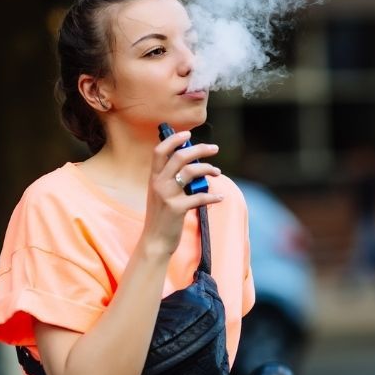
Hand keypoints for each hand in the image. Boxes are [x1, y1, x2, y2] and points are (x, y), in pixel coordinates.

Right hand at [140, 130, 222, 257]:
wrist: (154, 241)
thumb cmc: (161, 216)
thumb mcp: (160, 193)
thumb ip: (170, 178)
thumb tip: (191, 163)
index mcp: (154, 177)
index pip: (160, 150)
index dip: (173, 139)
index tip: (188, 134)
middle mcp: (159, 183)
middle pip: (180, 156)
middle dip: (200, 149)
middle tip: (214, 148)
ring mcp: (167, 195)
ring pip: (191, 172)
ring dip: (208, 169)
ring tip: (217, 172)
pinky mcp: (177, 209)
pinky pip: (199, 197)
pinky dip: (213, 196)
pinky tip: (220, 197)